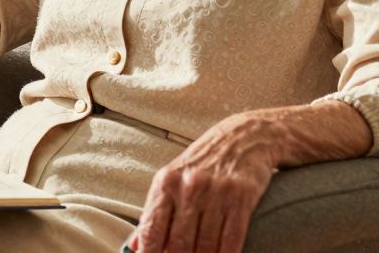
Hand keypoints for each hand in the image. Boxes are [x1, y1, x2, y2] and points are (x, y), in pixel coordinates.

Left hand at [126, 113, 279, 252]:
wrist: (243, 136)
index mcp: (166, 184)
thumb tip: (135, 247)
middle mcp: (189, 187)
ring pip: (206, 246)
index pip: (152, 232)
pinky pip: (232, 239)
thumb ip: (154, 213)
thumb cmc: (203, 163)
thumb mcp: (172, 179)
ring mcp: (217, 192)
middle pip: (179, 244)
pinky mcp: (242, 196)